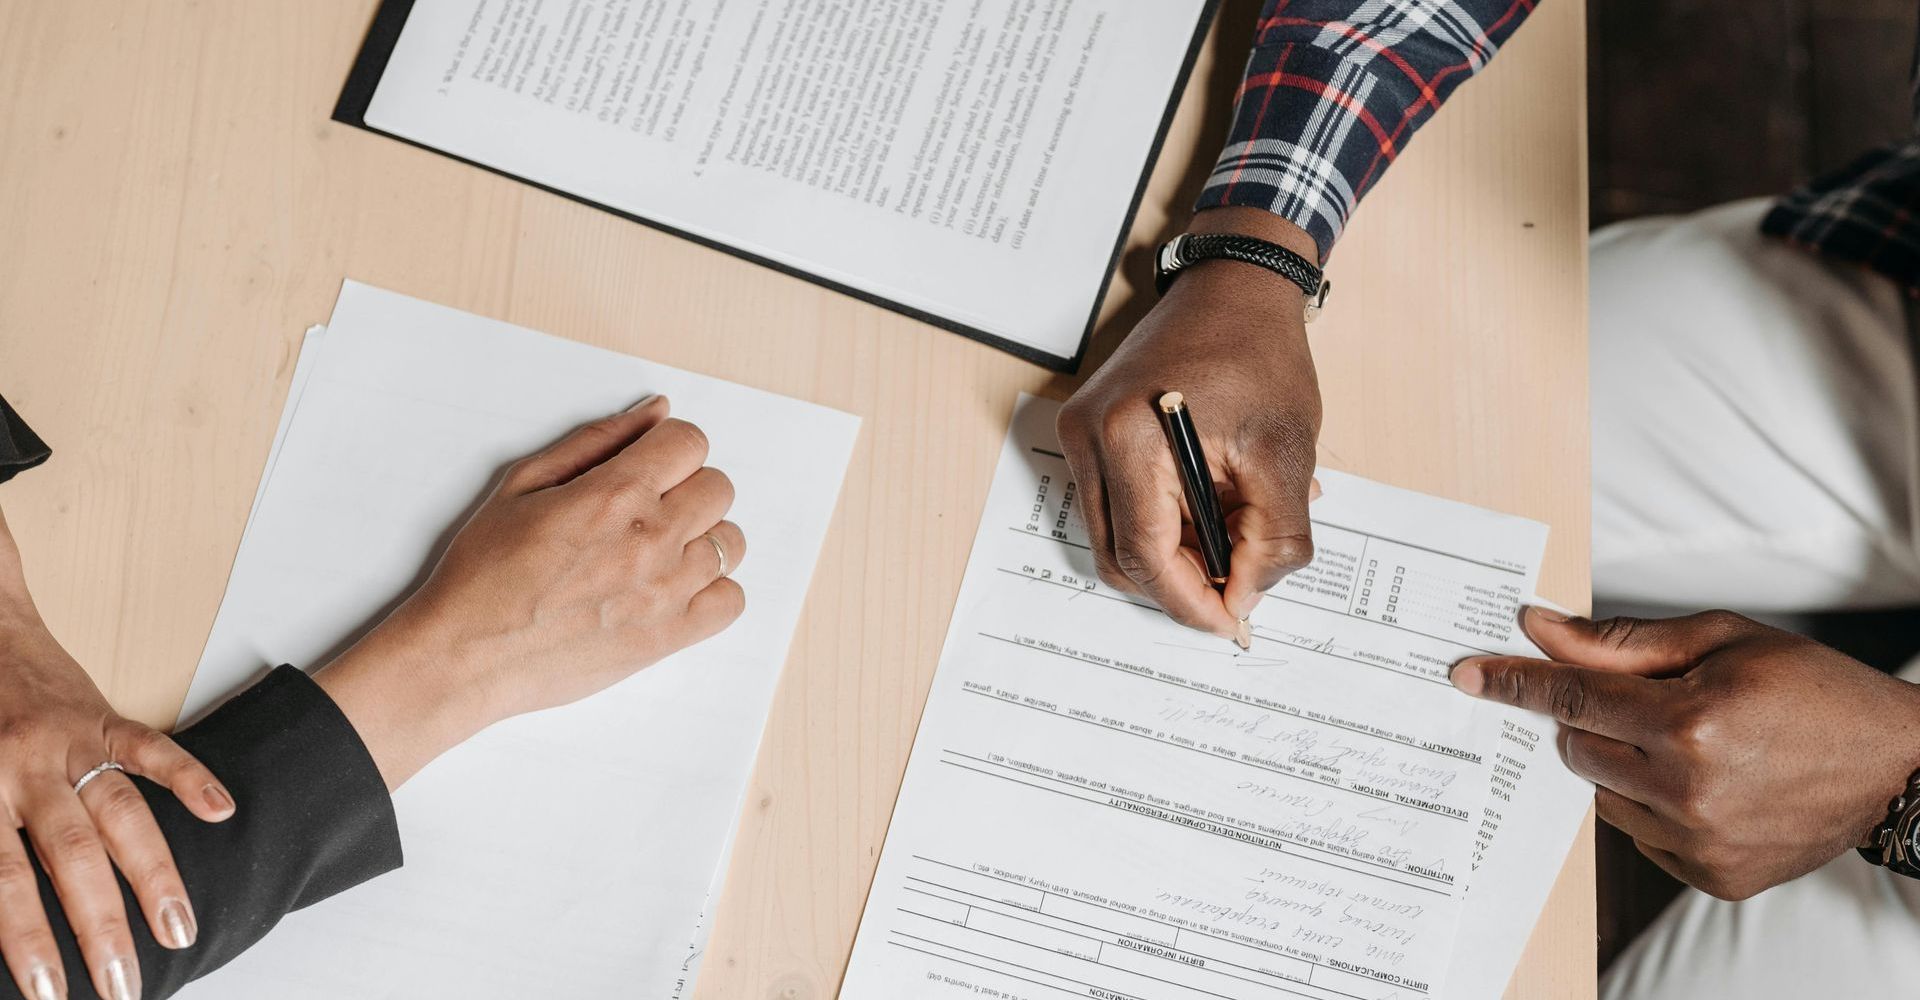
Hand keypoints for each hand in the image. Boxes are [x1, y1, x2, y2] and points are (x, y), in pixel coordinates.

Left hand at [0, 512, 234, 999]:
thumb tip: (3, 911)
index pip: (5, 882)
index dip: (29, 941)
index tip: (50, 993)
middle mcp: (20, 769)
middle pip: (70, 858)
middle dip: (101, 927)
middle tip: (123, 982)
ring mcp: (66, 742)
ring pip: (118, 816)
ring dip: (153, 877)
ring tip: (179, 930)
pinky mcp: (101, 716)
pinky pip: (152, 747)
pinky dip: (189, 777)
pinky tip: (221, 812)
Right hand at [314, 395, 746, 788]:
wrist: (467, 654)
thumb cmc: (484, 571)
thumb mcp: (524, 483)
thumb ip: (596, 440)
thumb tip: (655, 411)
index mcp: (616, 494)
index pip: (691, 442)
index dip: (670, 447)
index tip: (649, 465)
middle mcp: (652, 539)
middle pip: (718, 488)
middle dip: (686, 488)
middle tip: (645, 510)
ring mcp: (667, 591)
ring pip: (730, 542)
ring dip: (699, 539)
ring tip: (654, 553)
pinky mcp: (669, 637)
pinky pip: (732, 600)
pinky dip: (711, 591)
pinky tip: (672, 589)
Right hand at [1058, 208, 1322, 642]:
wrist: (1234, 289)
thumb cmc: (1260, 356)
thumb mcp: (1286, 454)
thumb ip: (1271, 539)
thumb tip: (1244, 599)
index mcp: (1131, 437)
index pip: (1145, 554)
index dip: (1189, 601)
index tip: (1231, 623)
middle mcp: (1090, 437)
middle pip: (1122, 556)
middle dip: (1182, 584)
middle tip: (1239, 588)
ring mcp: (1081, 433)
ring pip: (1115, 538)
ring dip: (1173, 555)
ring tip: (1233, 534)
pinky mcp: (1089, 432)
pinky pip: (1117, 505)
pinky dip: (1162, 524)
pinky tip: (1211, 506)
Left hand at [1453, 607, 1919, 899]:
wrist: (1896, 765)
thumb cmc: (1811, 689)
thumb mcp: (1719, 639)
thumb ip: (1619, 641)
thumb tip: (1539, 630)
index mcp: (1690, 721)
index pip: (1571, 697)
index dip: (1515, 682)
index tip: (1469, 675)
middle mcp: (1689, 790)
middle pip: (1577, 748)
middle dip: (1585, 719)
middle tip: (1632, 700)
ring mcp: (1700, 843)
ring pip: (1603, 794)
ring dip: (1620, 764)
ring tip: (1682, 740)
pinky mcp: (1713, 878)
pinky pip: (1640, 835)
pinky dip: (1651, 805)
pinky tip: (1704, 782)